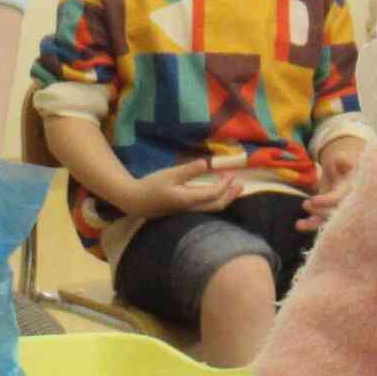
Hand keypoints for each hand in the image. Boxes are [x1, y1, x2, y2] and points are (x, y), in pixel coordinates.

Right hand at [128, 158, 246, 219]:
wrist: (136, 202)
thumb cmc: (151, 186)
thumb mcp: (169, 175)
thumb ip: (188, 170)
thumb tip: (206, 163)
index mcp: (189, 199)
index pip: (214, 193)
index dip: (225, 184)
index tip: (230, 172)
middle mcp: (191, 209)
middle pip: (217, 205)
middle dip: (230, 195)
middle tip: (240, 185)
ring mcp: (188, 212)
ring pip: (212, 208)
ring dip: (225, 198)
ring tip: (233, 189)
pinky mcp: (184, 211)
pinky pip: (206, 208)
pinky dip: (215, 200)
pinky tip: (215, 194)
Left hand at [299, 141, 367, 232]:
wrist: (344, 173)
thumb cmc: (342, 167)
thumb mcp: (342, 161)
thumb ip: (341, 160)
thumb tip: (341, 160)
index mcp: (349, 190)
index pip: (338, 199)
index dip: (327, 201)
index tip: (313, 200)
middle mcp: (344, 204)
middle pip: (334, 213)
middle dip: (319, 211)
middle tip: (306, 204)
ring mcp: (336, 210)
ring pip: (327, 221)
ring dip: (313, 223)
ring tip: (300, 221)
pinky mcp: (328, 214)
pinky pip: (320, 222)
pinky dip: (310, 225)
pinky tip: (299, 224)